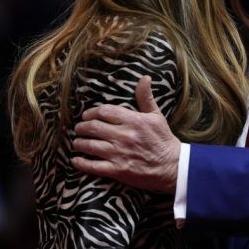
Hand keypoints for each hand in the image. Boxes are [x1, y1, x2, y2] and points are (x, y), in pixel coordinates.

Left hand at [71, 75, 180, 193]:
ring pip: (90, 146)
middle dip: (81, 127)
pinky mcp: (117, 170)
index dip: (91, 112)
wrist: (172, 166)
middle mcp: (124, 136)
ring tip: (77, 142)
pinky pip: (93, 166)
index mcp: (133, 120)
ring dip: (79, 143)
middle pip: (93, 128)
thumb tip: (144, 78)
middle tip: (79, 128)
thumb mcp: (156, 116)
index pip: (105, 112)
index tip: (86, 115)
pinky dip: (81, 163)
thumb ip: (146, 97)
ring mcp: (119, 154)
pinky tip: (76, 160)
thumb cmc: (163, 140)